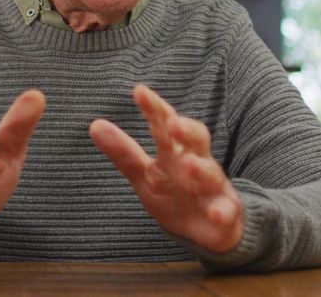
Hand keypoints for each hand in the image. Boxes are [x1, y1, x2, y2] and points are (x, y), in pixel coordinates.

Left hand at [89, 84, 243, 253]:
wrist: (208, 229)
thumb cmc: (175, 193)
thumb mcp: (145, 175)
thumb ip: (123, 152)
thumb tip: (94, 124)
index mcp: (176, 151)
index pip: (166, 124)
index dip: (155, 108)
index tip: (139, 91)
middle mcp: (198, 163)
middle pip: (198, 140)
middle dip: (188, 131)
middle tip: (173, 123)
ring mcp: (214, 188)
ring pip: (211, 174)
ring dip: (202, 169)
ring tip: (188, 164)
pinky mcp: (225, 214)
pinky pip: (226, 212)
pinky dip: (222, 212)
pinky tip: (216, 214)